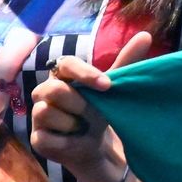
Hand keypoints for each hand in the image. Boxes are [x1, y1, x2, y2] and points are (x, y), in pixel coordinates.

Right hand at [29, 31, 153, 181]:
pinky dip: (67, 142)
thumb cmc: (98, 112)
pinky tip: (74, 141)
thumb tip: (145, 35)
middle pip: (53, 89)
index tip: (107, 86)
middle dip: (79, 104)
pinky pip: (47, 137)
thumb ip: (126, 63)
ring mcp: (37, 115)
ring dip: (72, 124)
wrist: (93, 146)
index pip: (65, 63)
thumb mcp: (112, 89)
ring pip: (46, 113)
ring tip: (81, 128)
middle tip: (92, 114)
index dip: (84, 73)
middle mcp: (43, 92)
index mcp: (62, 76)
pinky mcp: (37, 139)